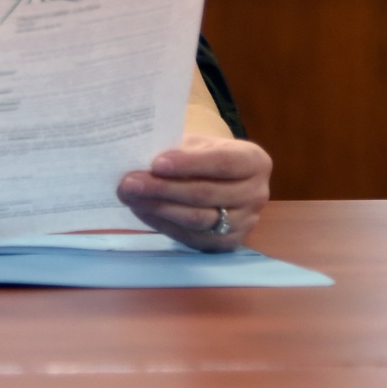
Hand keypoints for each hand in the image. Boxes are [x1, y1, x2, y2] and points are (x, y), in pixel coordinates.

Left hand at [116, 135, 271, 250]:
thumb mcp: (198, 143)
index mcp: (254, 161)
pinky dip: (162, 224)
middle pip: (206, 194)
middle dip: (163, 189)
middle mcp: (257, 194)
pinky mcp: (228, 244)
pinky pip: (191, 237)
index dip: (188, 164)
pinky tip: (142, 210)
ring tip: (130, 196)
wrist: (220, 179)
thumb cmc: (205, 155)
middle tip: (129, 182)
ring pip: (198, 219)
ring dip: (159, 208)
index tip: (155, 163)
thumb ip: (179, 149)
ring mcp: (245, 223)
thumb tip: (141, 160)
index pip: (222, 163)